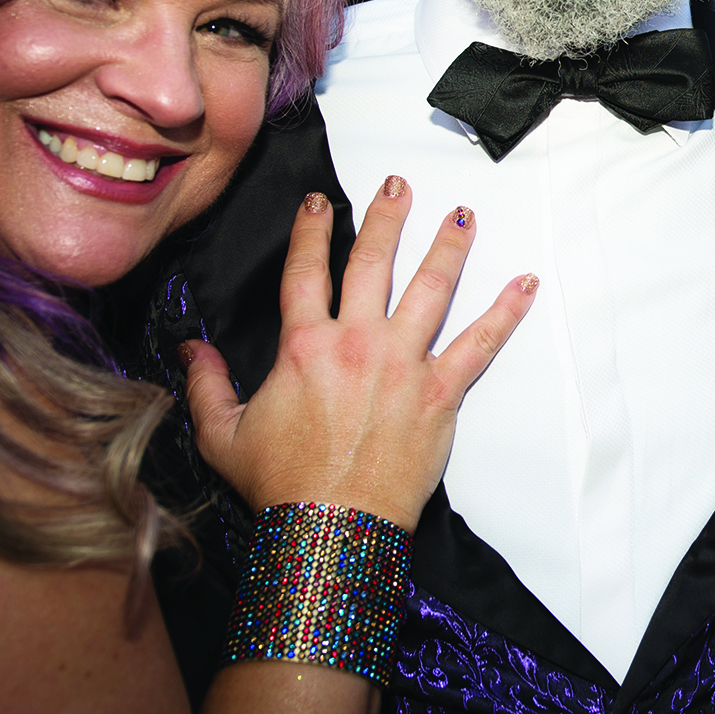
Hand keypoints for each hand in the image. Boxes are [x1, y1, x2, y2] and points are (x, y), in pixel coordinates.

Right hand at [184, 178, 535, 531]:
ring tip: (463, 215)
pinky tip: (525, 283)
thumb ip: (206, 385)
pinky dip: (506, 312)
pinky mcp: (441, 393)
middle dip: (387, 217)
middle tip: (398, 185)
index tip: (322, 204)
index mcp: (305, 346)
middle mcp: (357, 343)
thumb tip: (189, 350)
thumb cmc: (280, 486)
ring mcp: (404, 364)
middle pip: (374, 263)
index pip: (306, 271)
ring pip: (432, 288)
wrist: (332, 528)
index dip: (313, 231)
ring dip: (449, 246)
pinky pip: (481, 344)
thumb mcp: (223, 435)